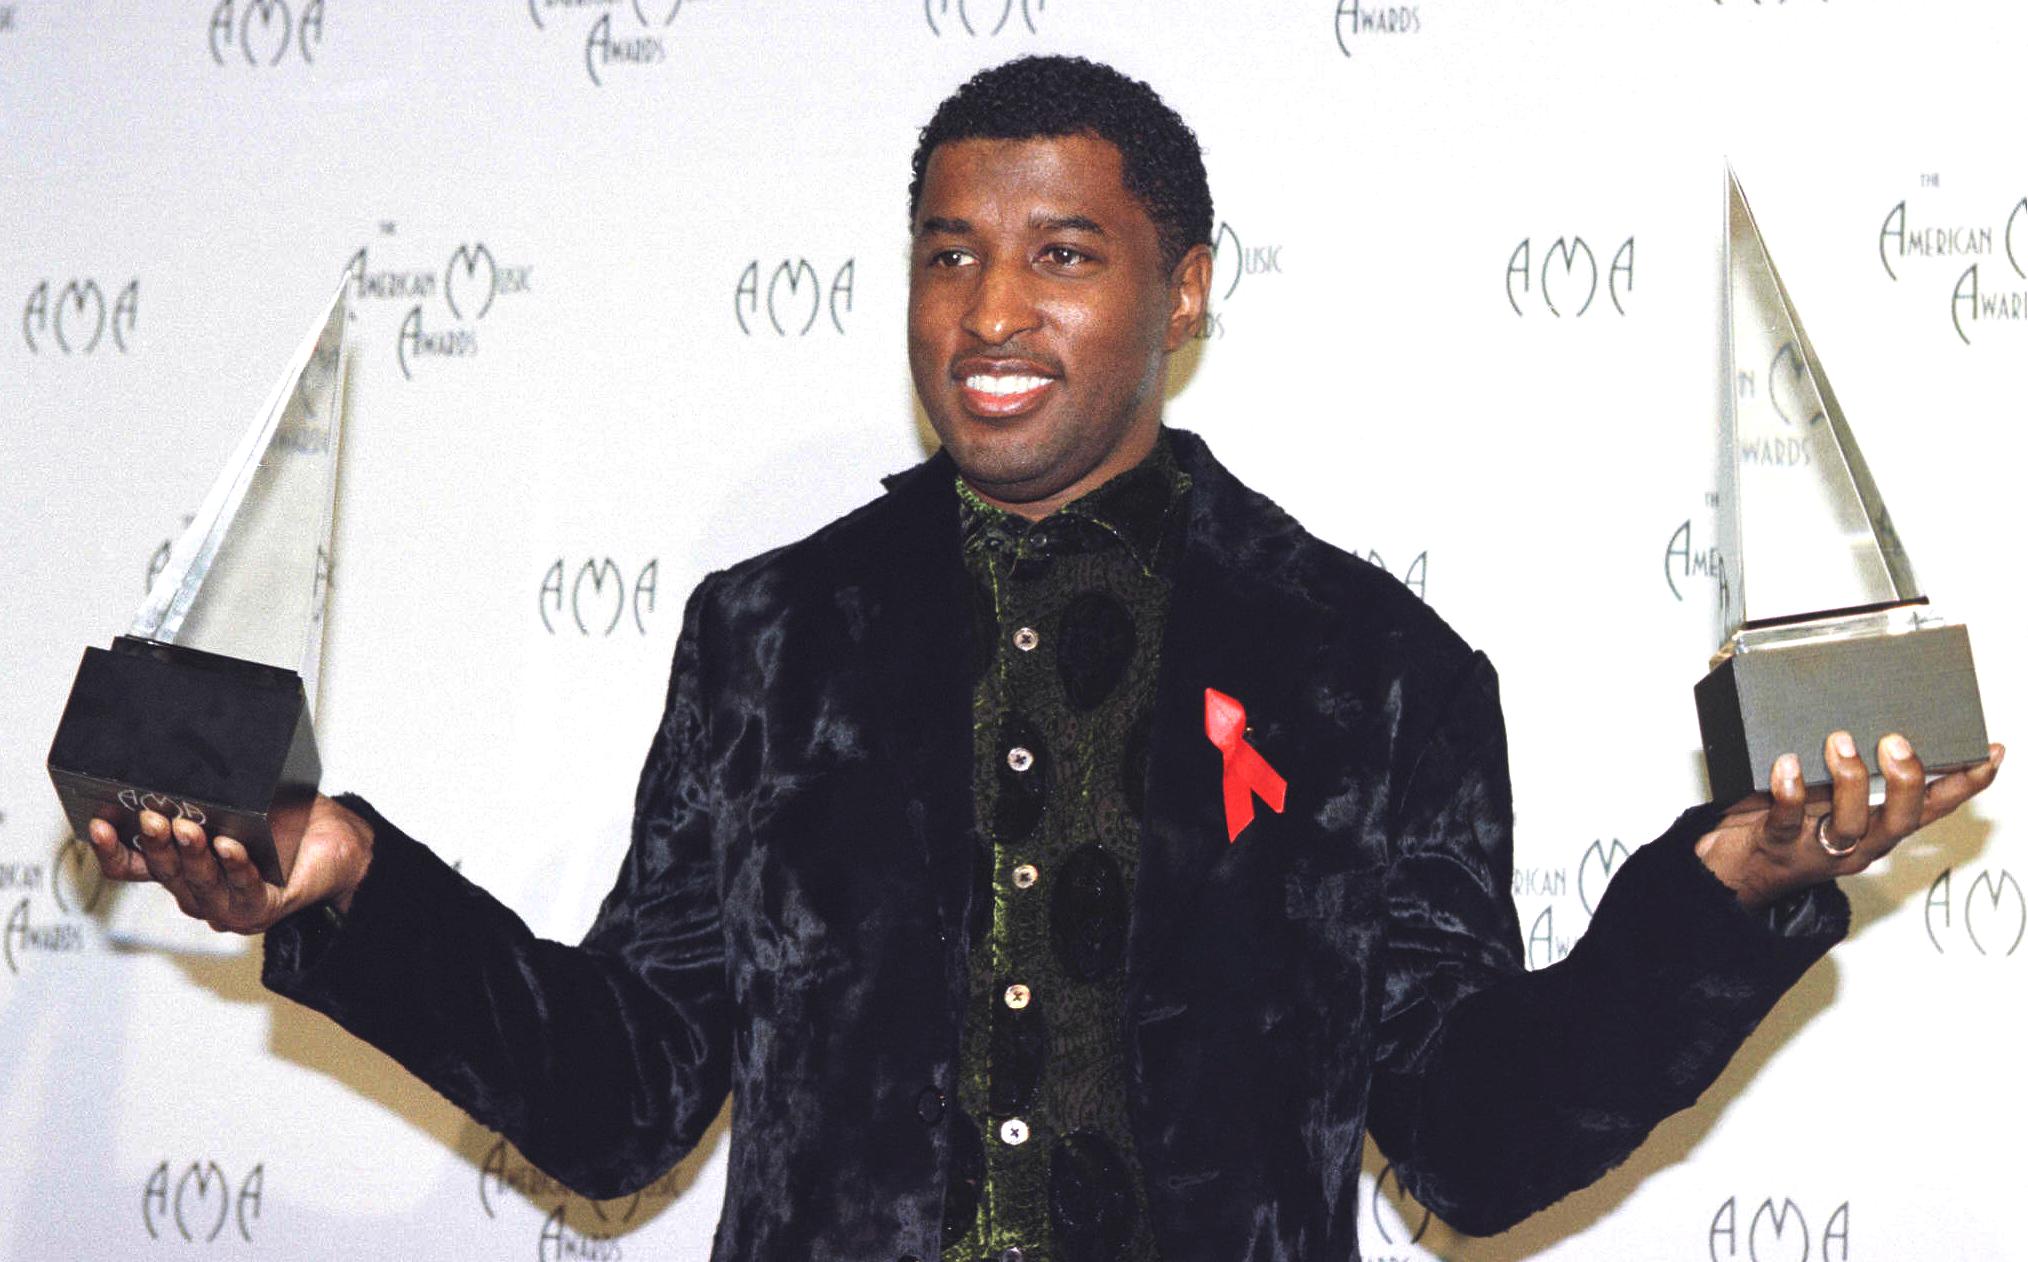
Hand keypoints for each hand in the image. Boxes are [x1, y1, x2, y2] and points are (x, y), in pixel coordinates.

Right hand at [83, 793, 373, 933]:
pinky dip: (236, 868)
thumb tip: (180, 754)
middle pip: (164, 872)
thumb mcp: (236, 804)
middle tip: (152, 817)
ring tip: (189, 828)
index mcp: (182, 868)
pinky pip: (245, 890)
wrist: (338, 846)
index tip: (97, 823)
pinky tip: (233, 847)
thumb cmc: (287, 825)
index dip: (111, 849)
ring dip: (192, 855)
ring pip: (199, 883)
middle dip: (156, 843)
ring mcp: (227, 904)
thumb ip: (206, 795)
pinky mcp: (262, 909)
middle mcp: (198, 891)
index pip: (132, 866)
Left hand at [1695, 732, 2002, 909]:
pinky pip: (1787, 820)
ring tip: (1840, 740)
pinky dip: (1789, 791)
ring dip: (1849, 780)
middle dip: (1905, 781)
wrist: (1738, 865)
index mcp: (1878, 826)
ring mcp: (1818, 847)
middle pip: (1900, 821)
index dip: (1965, 784)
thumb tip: (1868, 709)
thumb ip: (1852, 765)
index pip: (1932, 807)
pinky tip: (1786, 763)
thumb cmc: (1786, 820)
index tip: (1989, 753)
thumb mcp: (1828, 795)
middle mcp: (1857, 841)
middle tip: (1896, 742)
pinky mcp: (1778, 844)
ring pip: (1848, 824)